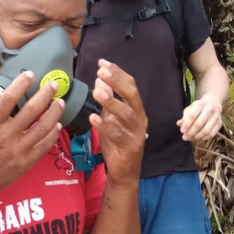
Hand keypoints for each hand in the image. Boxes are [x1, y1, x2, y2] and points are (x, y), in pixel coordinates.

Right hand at [0, 71, 63, 192]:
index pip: (9, 98)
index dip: (21, 84)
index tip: (30, 74)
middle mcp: (7, 135)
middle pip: (32, 110)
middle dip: (46, 94)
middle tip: (54, 85)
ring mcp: (19, 149)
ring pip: (43, 128)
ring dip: (54, 113)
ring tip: (60, 103)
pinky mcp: (26, 162)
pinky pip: (44, 146)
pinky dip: (52, 135)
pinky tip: (56, 126)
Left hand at [88, 60, 146, 186]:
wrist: (124, 170)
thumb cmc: (117, 141)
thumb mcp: (111, 118)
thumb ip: (108, 101)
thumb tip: (100, 80)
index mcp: (136, 108)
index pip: (130, 86)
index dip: (117, 73)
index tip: (102, 63)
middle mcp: (140, 117)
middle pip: (131, 95)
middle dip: (116, 82)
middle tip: (101, 72)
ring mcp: (137, 132)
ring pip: (126, 114)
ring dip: (111, 101)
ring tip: (96, 91)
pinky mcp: (130, 146)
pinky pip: (117, 134)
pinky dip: (105, 126)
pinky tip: (93, 118)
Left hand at [177, 95, 222, 140]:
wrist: (213, 103)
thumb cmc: (198, 107)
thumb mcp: (190, 109)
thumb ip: (184, 117)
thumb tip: (179, 124)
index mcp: (200, 104)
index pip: (192, 115)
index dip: (187, 124)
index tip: (182, 131)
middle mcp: (210, 110)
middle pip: (199, 124)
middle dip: (191, 132)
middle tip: (185, 137)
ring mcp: (216, 117)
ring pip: (206, 130)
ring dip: (197, 136)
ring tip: (190, 138)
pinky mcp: (220, 123)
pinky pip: (212, 134)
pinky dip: (204, 138)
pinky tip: (198, 138)